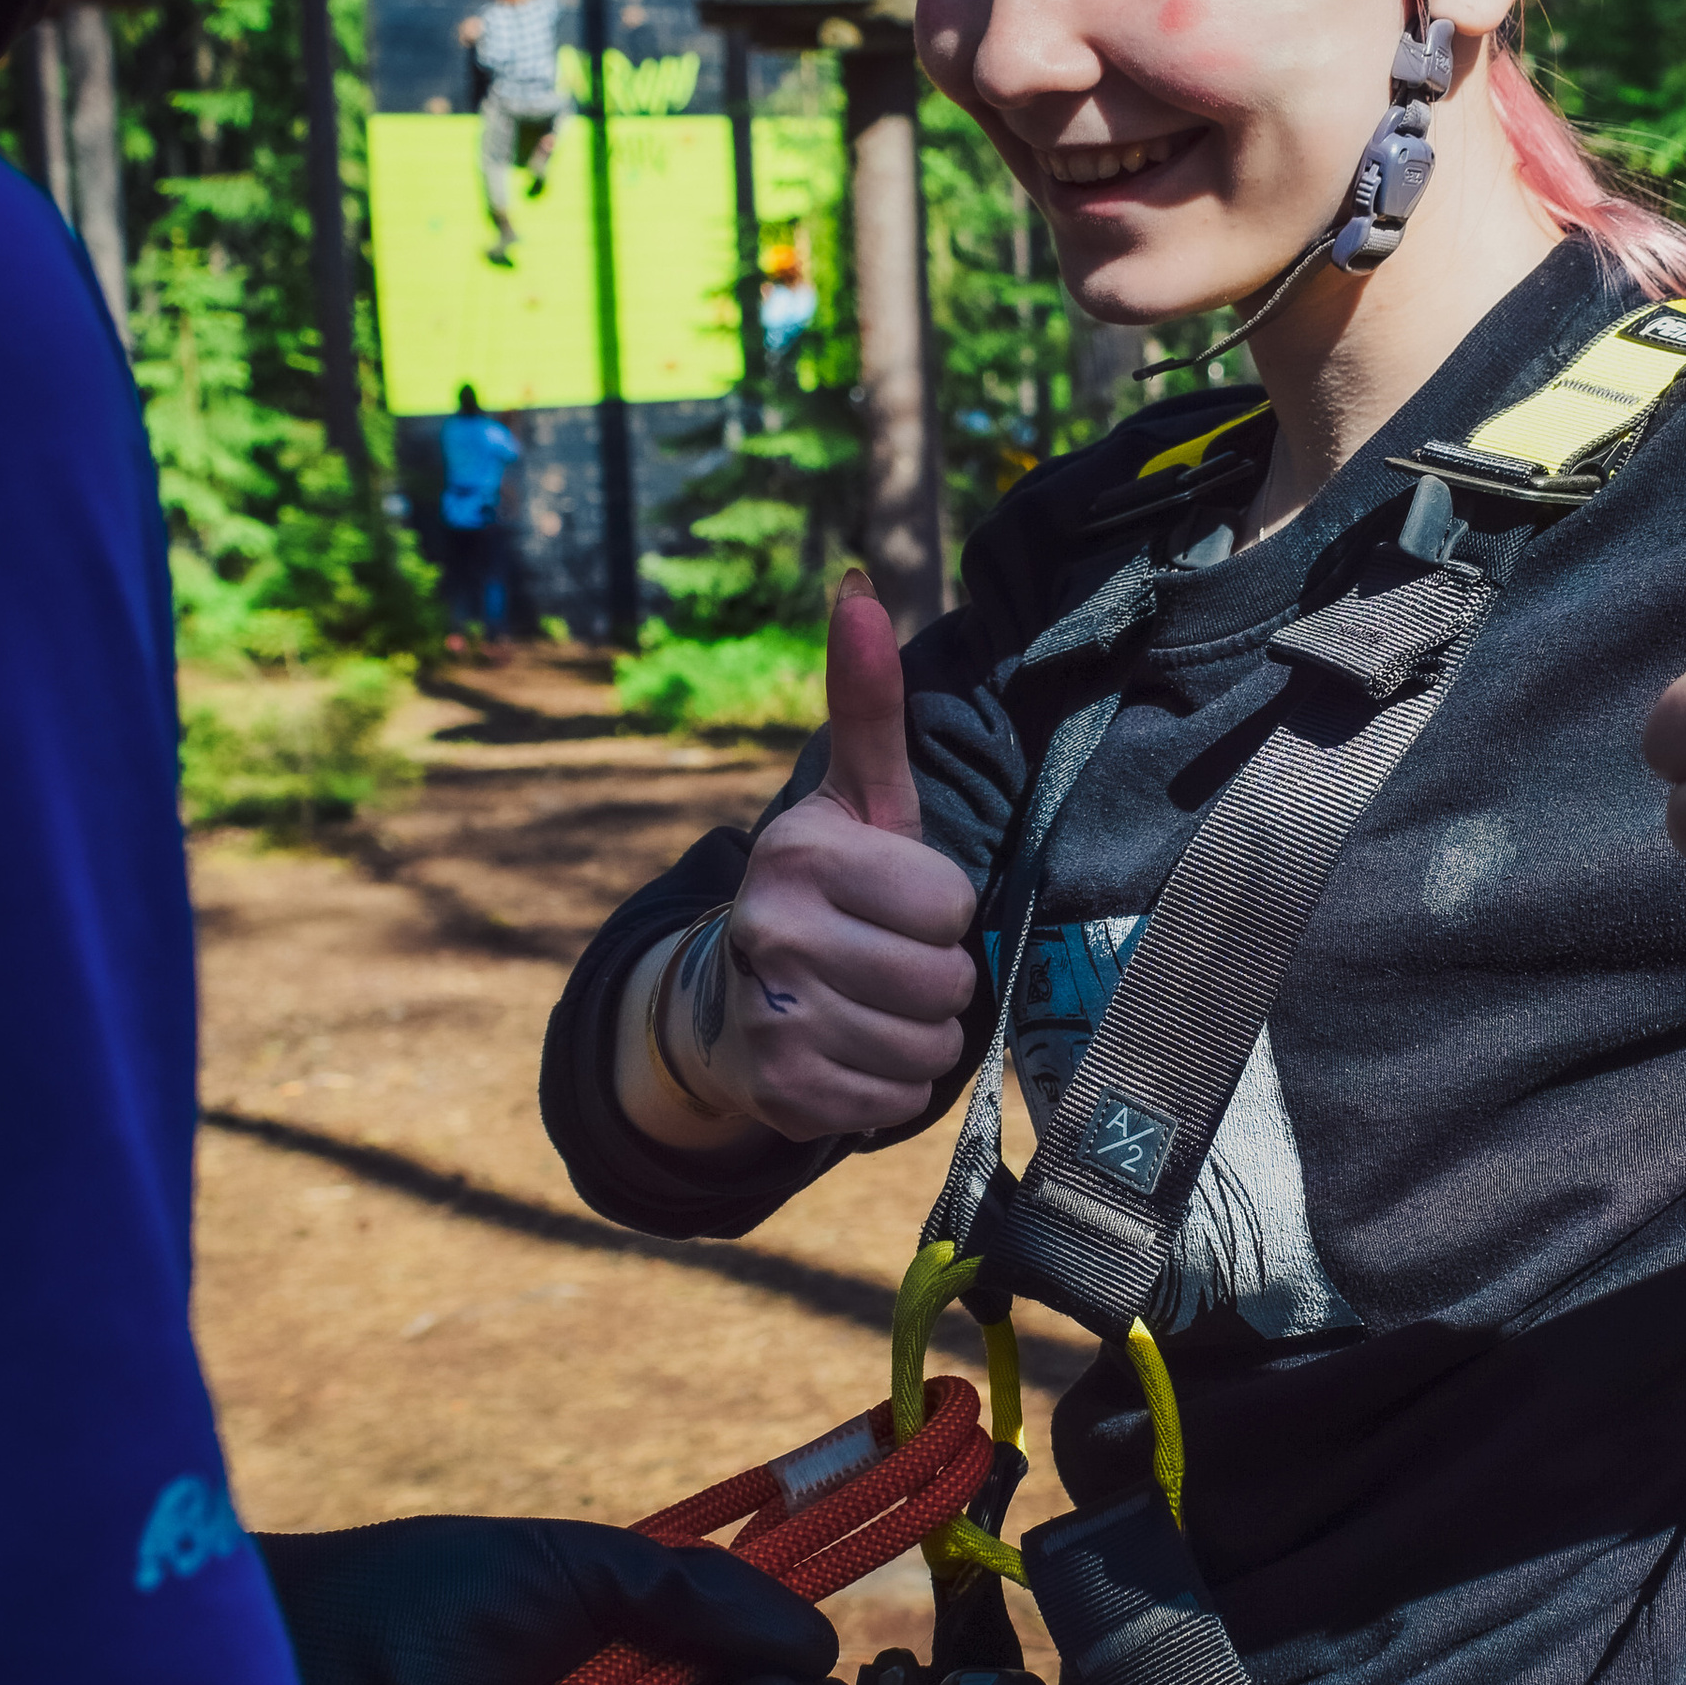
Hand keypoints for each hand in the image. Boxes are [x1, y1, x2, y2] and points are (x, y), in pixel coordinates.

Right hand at [688, 571, 979, 1140]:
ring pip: (928, 1045)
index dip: (943, 910)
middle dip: (937, 979)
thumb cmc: (829, 890)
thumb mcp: (858, 799)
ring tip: (873, 1007)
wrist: (734, 1003)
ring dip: (920, 1036)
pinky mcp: (779, 1091)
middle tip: (889, 962)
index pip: (951, 904)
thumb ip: (868, 703)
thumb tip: (858, 585)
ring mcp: (770, 1015)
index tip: (899, 902)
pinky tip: (853, 1053)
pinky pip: (897, 1100)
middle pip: (945, 980)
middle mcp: (770, 929)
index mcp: (801, 851)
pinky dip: (891, 1086)